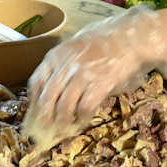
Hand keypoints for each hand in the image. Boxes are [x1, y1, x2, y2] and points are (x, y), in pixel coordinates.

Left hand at [25, 6, 166, 139]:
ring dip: (63, 121)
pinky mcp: (99, 85)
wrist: (133, 37)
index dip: (33, 100)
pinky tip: (83, 120)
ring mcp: (82, 76)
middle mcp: (66, 65)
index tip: (34, 111)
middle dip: (44, 117)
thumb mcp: (78, 43)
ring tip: (65, 128)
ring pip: (64, 106)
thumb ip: (65, 61)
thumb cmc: (107, 38)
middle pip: (48, 98)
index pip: (37, 82)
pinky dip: (82, 117)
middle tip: (44, 129)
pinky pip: (85, 108)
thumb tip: (56, 85)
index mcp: (57, 55)